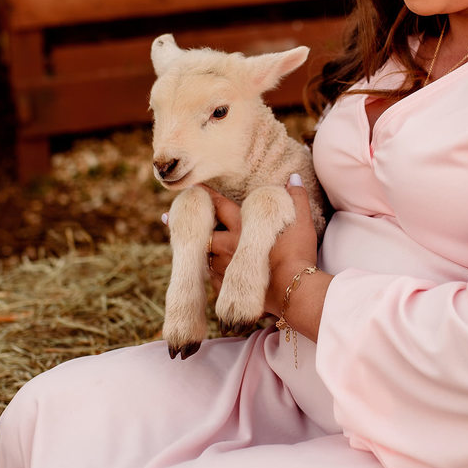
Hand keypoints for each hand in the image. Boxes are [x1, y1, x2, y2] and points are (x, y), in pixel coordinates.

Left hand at [195, 177, 319, 316]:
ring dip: (198, 251)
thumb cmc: (297, 252)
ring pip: (204, 256)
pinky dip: (208, 273)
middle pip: (202, 232)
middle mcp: (228, 246)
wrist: (294, 289)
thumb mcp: (300, 220)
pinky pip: (211, 279)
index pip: (219, 205)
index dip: (207, 195)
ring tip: (187, 247)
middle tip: (167, 218)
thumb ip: (296, 197)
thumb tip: (293, 178)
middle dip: (187, 224)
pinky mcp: (228, 288)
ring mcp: (226, 268)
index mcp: (242, 226)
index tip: (194, 188)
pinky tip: (207, 274)